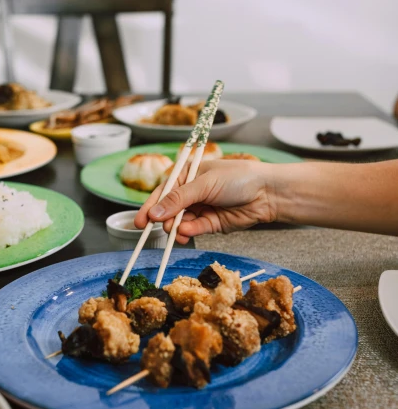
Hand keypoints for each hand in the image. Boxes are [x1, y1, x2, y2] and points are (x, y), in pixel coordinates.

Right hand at [134, 160, 276, 243]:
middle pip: (169, 209)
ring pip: (180, 222)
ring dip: (176, 228)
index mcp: (188, 174)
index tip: (141, 221)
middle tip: (161, 226)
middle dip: (164, 219)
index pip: (163, 191)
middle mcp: (192, 192)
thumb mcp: (204, 184)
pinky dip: (188, 232)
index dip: (151, 206)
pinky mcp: (210, 223)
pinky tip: (186, 233)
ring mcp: (201, 208)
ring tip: (176, 231)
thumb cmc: (238, 178)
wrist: (267, 193)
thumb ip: (179, 199)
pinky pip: (193, 230)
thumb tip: (155, 212)